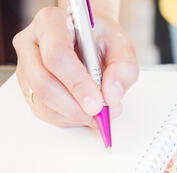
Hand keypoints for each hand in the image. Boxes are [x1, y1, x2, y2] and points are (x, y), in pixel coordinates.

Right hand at [13, 7, 138, 127]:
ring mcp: (26, 67)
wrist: (90, 41)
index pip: (57, 55)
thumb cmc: (101, 40)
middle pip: (44, 82)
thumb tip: (111, 97)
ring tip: (98, 113)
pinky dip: (68, 119)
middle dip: (75, 106)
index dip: (77, 83)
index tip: (97, 103)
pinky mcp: (29, 87)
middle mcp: (31, 43)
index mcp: (51, 23)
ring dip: (74, 115)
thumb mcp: (122, 46)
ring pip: (42, 101)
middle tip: (100, 114)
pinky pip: (44, 111)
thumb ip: (123, 69)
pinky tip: (85, 112)